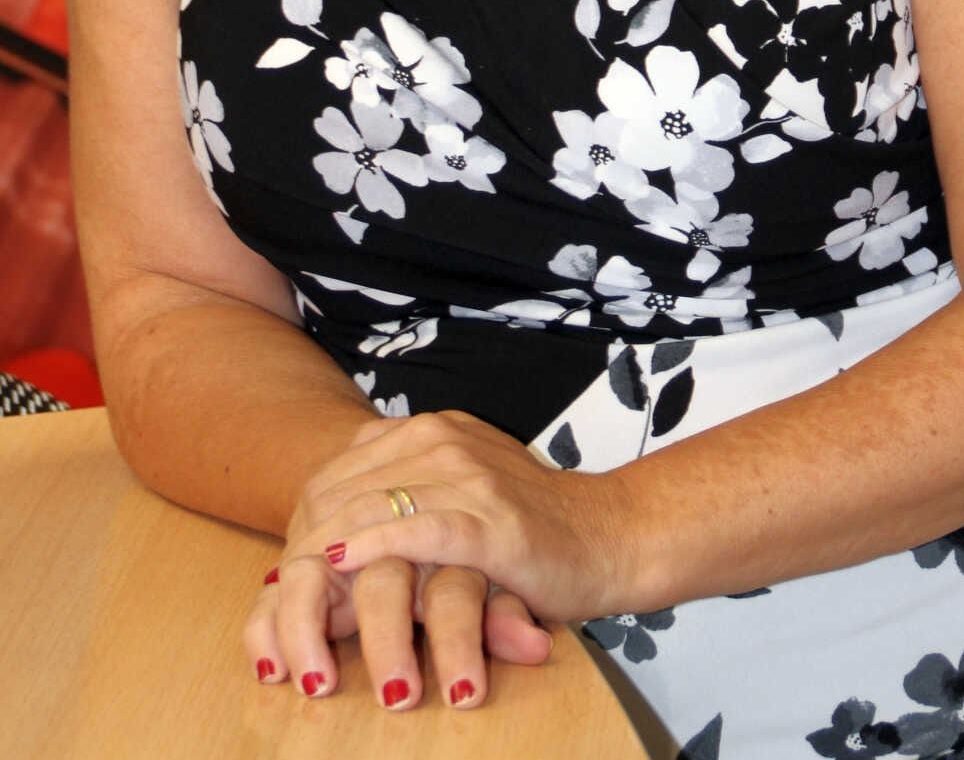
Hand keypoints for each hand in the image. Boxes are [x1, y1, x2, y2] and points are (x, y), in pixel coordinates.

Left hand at [242, 413, 577, 710]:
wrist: (607, 537)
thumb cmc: (527, 531)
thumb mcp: (454, 498)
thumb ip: (397, 503)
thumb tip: (317, 547)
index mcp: (427, 431)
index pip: (337, 475)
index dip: (300, 531)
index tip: (279, 583)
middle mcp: (441, 440)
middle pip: (342, 493)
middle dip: (302, 555)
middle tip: (281, 609)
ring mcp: (467, 475)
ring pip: (368, 511)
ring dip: (325, 563)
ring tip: (298, 605)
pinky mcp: (490, 519)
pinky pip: (416, 530)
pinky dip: (371, 550)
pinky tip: (341, 568)